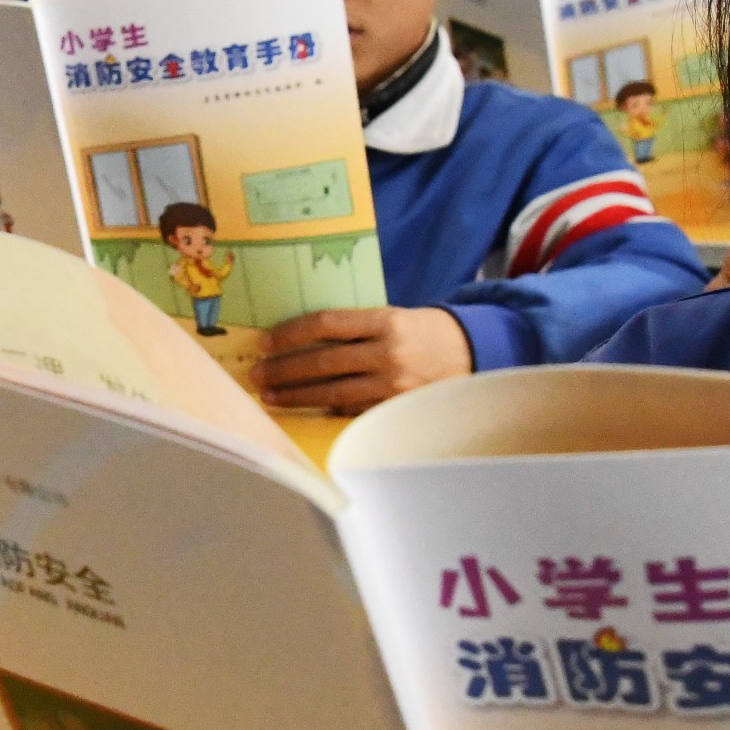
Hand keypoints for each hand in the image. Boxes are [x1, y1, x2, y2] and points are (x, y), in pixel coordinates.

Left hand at [254, 305, 475, 410]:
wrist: (473, 355)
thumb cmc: (423, 333)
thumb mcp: (394, 317)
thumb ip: (356, 327)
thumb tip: (304, 338)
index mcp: (385, 321)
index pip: (326, 324)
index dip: (290, 333)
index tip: (265, 341)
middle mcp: (387, 353)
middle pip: (322, 361)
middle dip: (284, 369)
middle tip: (256, 374)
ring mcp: (392, 385)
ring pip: (332, 392)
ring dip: (296, 395)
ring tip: (270, 396)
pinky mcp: (394, 409)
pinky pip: (352, 411)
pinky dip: (327, 411)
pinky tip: (306, 412)